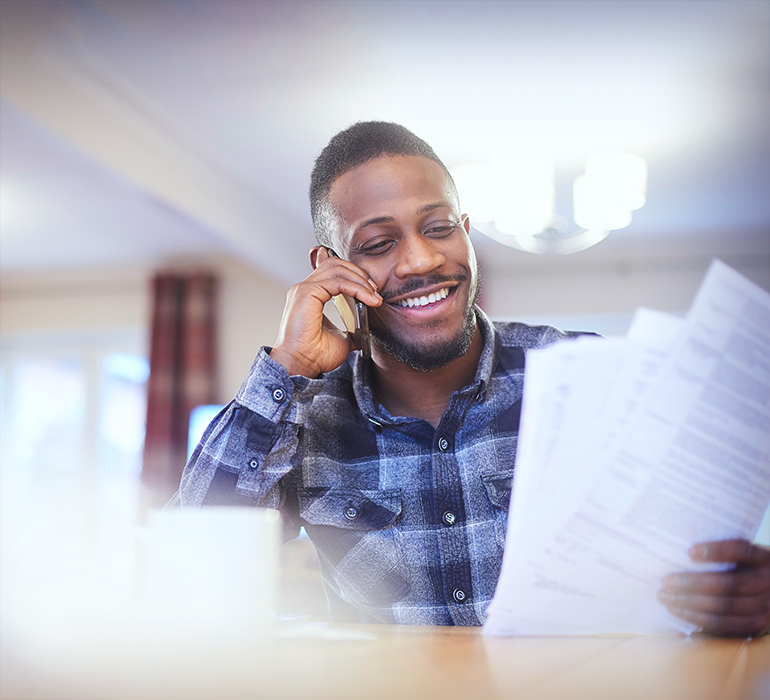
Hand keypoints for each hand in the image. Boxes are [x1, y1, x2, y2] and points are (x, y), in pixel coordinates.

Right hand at [270, 247, 380, 376]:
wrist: (302, 365)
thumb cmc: (315, 355)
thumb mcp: (342, 338)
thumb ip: (351, 328)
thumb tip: (365, 329)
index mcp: (310, 295)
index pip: (333, 270)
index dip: (355, 275)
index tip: (372, 291)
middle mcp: (305, 288)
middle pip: (336, 263)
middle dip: (359, 274)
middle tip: (375, 291)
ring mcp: (304, 289)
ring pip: (337, 268)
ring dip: (360, 280)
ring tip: (373, 296)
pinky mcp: (307, 293)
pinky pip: (337, 281)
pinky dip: (356, 288)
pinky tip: (368, 299)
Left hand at [658, 539, 769, 636]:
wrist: (767, 590)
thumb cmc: (742, 567)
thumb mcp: (739, 556)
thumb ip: (718, 553)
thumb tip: (679, 551)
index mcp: (761, 557)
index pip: (741, 550)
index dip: (717, 550)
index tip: (690, 552)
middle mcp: (766, 582)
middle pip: (729, 583)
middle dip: (694, 583)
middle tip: (667, 582)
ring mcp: (763, 606)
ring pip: (725, 607)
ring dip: (691, 603)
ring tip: (666, 598)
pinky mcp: (755, 625)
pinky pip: (725, 625)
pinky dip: (699, 619)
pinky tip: (679, 611)